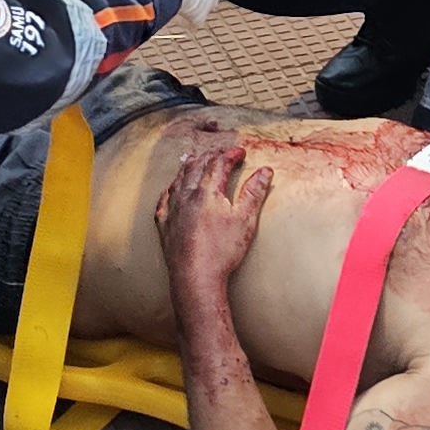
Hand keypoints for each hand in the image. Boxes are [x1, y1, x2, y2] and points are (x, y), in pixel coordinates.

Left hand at [156, 136, 271, 281]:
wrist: (195, 277)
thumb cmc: (222, 251)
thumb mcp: (245, 220)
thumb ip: (254, 192)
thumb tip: (265, 171)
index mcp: (207, 192)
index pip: (219, 163)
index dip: (231, 154)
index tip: (241, 152)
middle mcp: (186, 196)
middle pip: (197, 166)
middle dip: (211, 156)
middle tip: (222, 154)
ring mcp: (172, 209)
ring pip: (179, 179)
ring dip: (190, 166)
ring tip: (196, 160)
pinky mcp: (164, 224)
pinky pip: (164, 198)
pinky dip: (171, 187)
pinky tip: (172, 188)